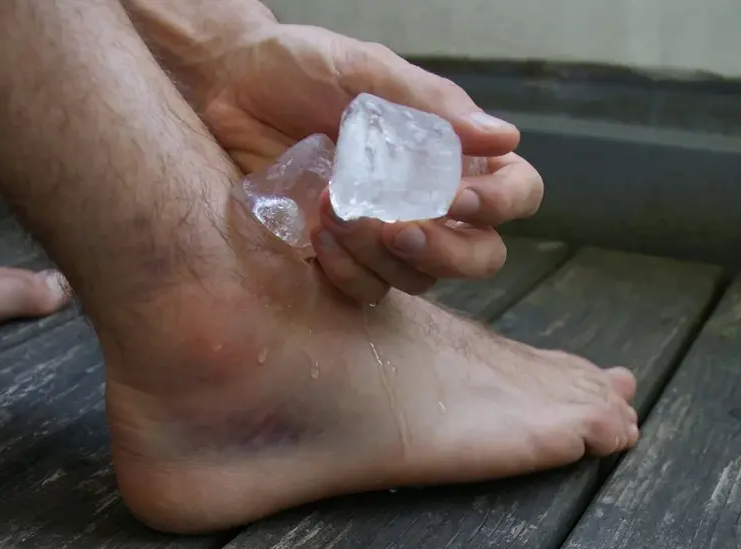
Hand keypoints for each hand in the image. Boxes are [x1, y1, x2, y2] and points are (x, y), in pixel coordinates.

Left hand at [197, 25, 543, 303]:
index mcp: (450, 153)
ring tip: (334, 212)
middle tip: (398, 229)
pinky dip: (347, 271)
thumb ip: (431, 106)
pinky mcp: (342, 256)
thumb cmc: (299, 67)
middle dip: (447, 253)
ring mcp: (386, 234)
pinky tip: (317, 235)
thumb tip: (504, 136)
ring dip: (382, 256)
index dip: (499, 205)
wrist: (226, 86)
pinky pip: (367, 290)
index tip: (454, 198)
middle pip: (479, 256)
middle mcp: (428, 200)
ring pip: (420, 280)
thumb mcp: (365, 71)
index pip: (514, 193)